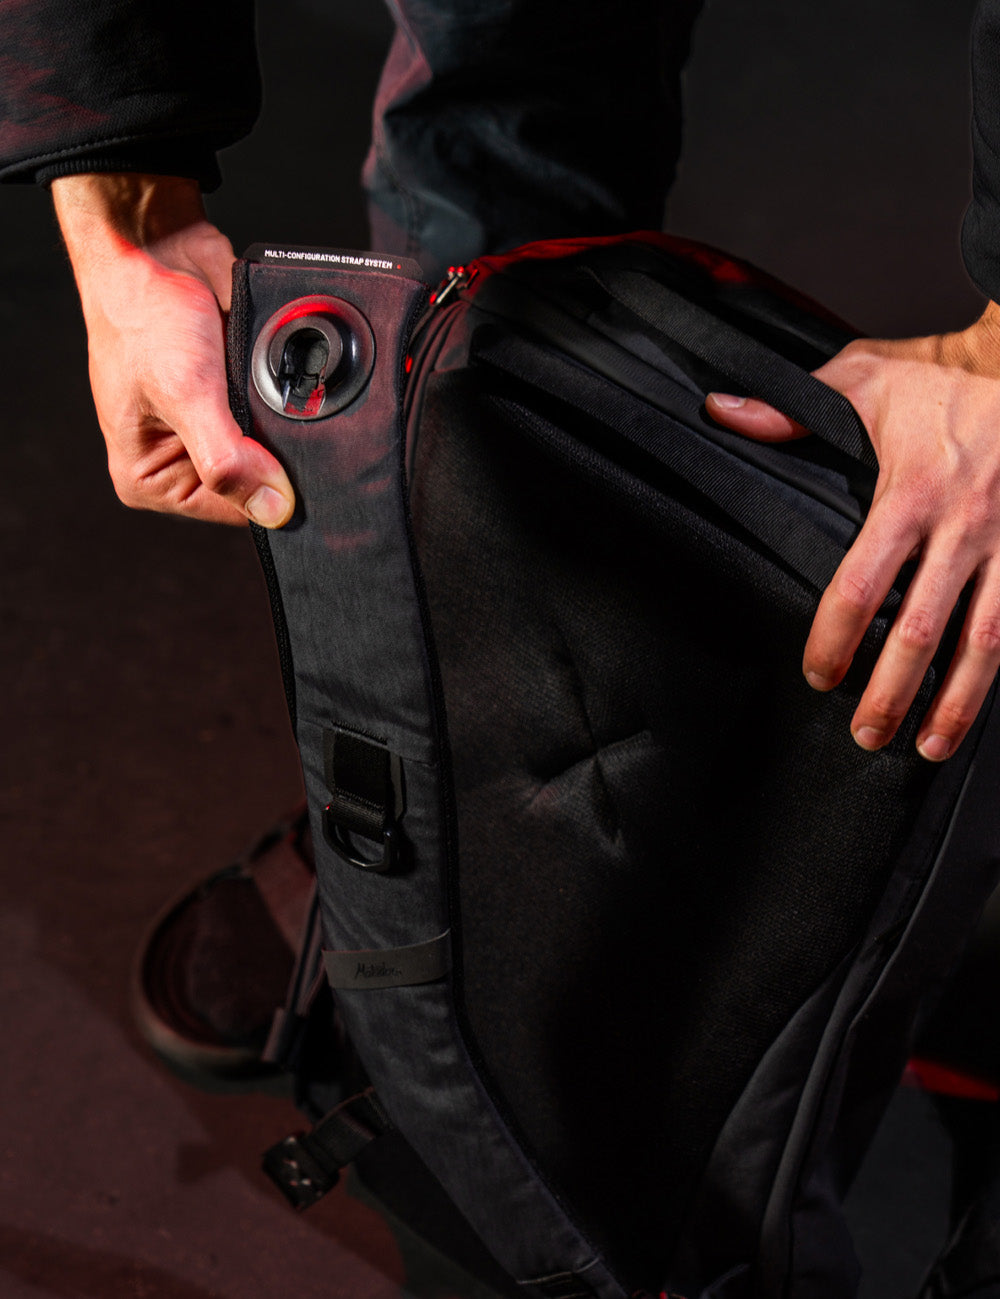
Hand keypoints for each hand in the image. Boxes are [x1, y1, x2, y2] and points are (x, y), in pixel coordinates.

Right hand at [52, 173, 293, 527]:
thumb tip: (273, 509)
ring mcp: (211, 432)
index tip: (291, 466)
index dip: (268, 493)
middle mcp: (179, 463)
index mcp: (150, 479)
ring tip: (273, 391)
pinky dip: (289, 400)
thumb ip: (226, 459)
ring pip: (273, 453)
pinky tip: (285, 381)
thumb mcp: (185, 394)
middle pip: (256, 485)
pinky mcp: (236, 402)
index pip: (232, 513)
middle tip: (277, 416)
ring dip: (285, 427)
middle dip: (277, 457)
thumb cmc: (145, 315)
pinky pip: (279, 418)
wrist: (160, 248)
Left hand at [706, 302, 999, 761]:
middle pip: (922, 629)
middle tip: (865, 732)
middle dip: (892, 690)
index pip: (861, 584)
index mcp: (911, 493)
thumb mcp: (866, 380)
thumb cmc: (943, 385)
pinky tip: (978, 710)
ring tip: (928, 744)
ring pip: (986, 641)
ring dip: (958, 701)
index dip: (834, 638)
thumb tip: (721, 412)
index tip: (818, 672)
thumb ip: (792, 408)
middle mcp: (963, 526)